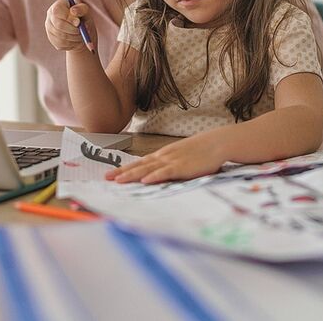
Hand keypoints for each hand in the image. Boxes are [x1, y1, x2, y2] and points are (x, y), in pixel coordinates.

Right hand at [45, 0, 95, 51]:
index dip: (68, 18)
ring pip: (61, 36)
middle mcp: (50, 18)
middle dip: (73, 29)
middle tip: (81, 31)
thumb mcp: (85, 10)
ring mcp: (50, 29)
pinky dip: (72, 44)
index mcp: (57, 6)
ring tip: (81, 35)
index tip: (78, 22)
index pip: (57, 11)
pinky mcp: (53, 40)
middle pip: (59, 25)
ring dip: (74, 37)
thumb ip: (80, 9)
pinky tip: (77, 40)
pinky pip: (62, 44)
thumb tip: (73, 11)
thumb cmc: (83, 17)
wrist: (82, 30)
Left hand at [105, 131, 227, 183]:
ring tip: (119, 181)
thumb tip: (156, 175)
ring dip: (132, 175)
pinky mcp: (182, 167)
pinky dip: (154, 176)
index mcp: (162, 155)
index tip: (111, 174)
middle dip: (122, 172)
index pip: (139, 163)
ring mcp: (172, 161)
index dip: (124, 169)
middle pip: (139, 165)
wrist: (216, 143)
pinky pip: (165, 172)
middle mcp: (163, 157)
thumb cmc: (199, 152)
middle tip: (106, 178)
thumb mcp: (180, 157)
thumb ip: (168, 165)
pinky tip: (145, 180)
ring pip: (148, 169)